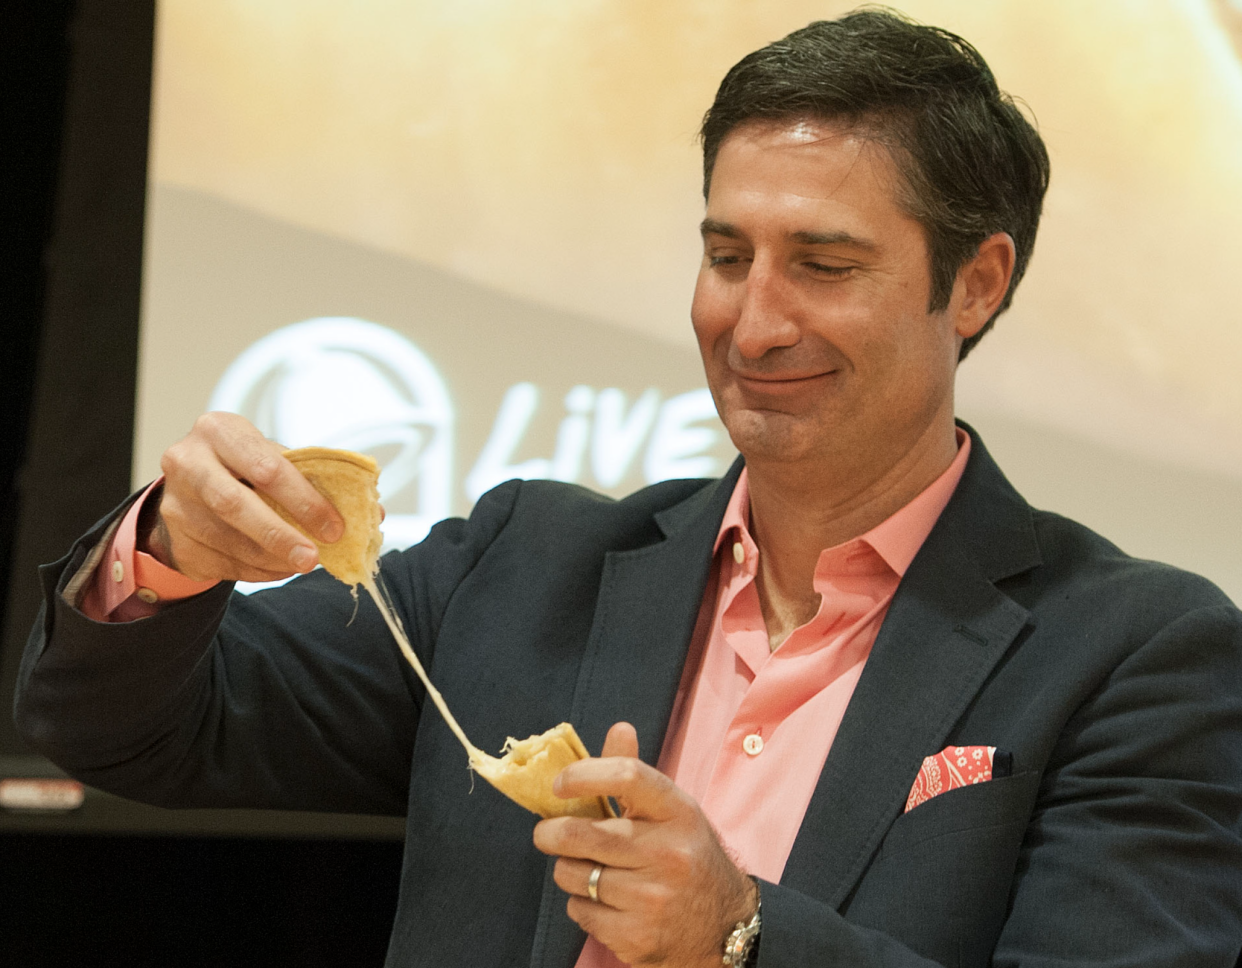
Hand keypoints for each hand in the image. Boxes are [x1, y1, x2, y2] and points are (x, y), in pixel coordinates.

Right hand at [147, 412, 343, 581]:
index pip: (267, 466)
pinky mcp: (175, 539)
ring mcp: (175, 502)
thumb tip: (374, 511)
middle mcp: (188, 461)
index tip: (335, 526)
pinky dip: (258, 571)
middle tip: (314, 558)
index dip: (304, 500)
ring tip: (301, 563)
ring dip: (273, 559)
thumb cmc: (244, 467)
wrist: (190, 486)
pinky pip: (222, 563)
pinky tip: (279, 568)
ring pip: (229, 541)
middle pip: (236, 504)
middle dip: (282, 535)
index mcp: (221, 430)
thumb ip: (317, 479)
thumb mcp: (273, 458)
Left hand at [533, 722, 757, 967]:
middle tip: (547, 833)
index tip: (559, 784)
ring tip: (587, 868)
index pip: (627, 777)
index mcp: (679, 812)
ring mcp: (653, 898)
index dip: (583, 774)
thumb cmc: (688, 856)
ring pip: (574, 874)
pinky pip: (579, 910)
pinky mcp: (637, 936)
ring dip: (568, 870)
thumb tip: (619, 729)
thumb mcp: (673, 812)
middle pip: (583, 833)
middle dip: (551, 833)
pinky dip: (580, 903)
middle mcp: (669, 853)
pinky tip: (603, 899)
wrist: (725, 924)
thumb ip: (635, 775)